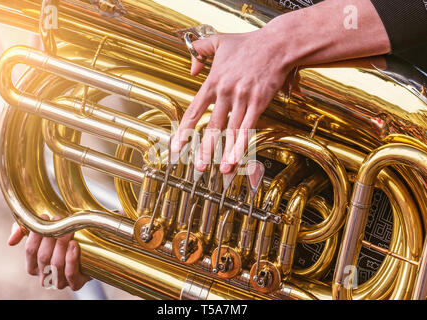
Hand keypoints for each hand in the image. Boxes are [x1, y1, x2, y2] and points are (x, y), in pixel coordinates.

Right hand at [7, 215, 90, 290]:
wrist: (90, 252)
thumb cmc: (61, 241)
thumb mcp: (41, 234)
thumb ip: (22, 232)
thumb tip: (11, 241)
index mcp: (33, 266)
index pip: (30, 250)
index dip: (37, 233)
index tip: (45, 217)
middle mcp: (45, 276)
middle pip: (43, 256)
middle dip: (52, 237)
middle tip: (60, 222)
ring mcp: (59, 281)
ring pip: (56, 264)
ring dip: (62, 245)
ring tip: (69, 230)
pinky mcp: (75, 283)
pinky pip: (70, 274)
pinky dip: (71, 259)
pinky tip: (74, 246)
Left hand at [171, 27, 292, 173]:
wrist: (277, 43)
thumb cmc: (249, 43)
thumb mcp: (219, 41)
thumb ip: (199, 52)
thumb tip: (191, 70)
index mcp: (213, 81)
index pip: (194, 110)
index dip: (185, 130)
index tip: (177, 145)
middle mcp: (226, 92)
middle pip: (212, 126)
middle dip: (205, 149)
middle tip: (199, 166)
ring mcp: (243, 98)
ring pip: (232, 131)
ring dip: (226, 152)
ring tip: (221, 170)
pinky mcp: (259, 102)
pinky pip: (249, 127)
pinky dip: (243, 145)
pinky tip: (238, 157)